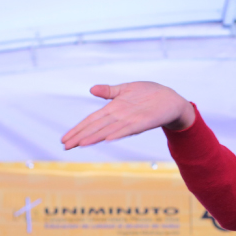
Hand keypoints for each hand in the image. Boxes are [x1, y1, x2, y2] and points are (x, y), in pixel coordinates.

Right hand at [61, 82, 194, 149]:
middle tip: (66, 147)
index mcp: (114, 109)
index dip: (78, 129)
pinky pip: (129, 128)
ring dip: (95, 137)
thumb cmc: (148, 95)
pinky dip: (118, 133)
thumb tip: (92, 89)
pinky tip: (107, 138)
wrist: (171, 100)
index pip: (91, 120)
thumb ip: (109, 91)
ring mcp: (131, 120)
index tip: (65, 139)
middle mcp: (120, 117)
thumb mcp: (126, 89)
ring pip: (109, 130)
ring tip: (81, 144)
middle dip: (81, 136)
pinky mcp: (144, 121)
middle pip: (96, 127)